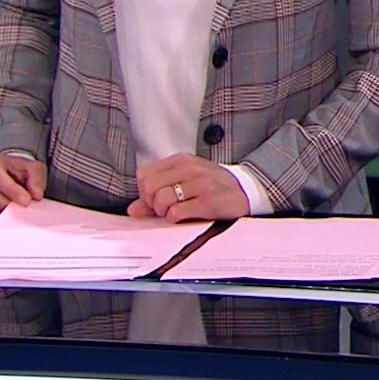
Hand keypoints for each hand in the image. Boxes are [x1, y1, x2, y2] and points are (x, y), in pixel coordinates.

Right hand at [0, 151, 46, 218]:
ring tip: (14, 209)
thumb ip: (36, 180)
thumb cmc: (19, 170)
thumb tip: (36, 195)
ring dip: (0, 210)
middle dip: (7, 203)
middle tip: (21, 208)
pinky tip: (2, 210)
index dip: (11, 190)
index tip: (26, 201)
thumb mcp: (33, 169)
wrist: (8, 173)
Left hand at [126, 153, 250, 223]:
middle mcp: (190, 169)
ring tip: (176, 212)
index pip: (144, 175)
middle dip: (152, 204)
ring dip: (163, 212)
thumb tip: (133, 209)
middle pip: (149, 188)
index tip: (156, 199)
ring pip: (161, 200)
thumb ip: (158, 193)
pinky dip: (176, 219)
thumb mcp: (185, 181)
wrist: (245, 190)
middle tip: (164, 209)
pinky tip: (187, 216)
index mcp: (181, 160)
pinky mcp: (208, 203)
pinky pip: (176, 213)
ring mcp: (200, 185)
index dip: (144, 192)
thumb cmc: (212, 186)